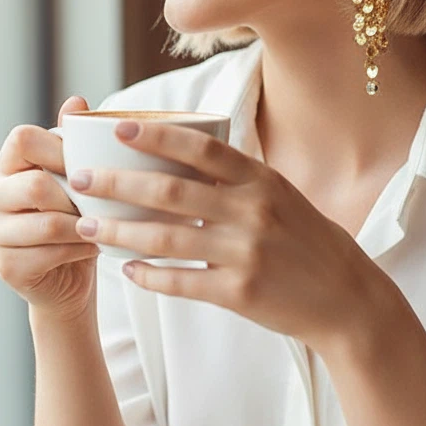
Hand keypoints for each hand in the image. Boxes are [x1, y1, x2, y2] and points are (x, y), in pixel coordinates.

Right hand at [0, 96, 100, 321]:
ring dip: (84, 226)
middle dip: (76, 197)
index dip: (59, 148)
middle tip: (99, 203)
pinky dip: (81, 249)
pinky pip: (51, 253)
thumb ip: (72, 139)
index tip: (87, 164)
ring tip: (101, 225)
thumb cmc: (75, 215)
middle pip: (36, 184)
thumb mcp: (75, 175)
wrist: (70, 275)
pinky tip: (92, 247)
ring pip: (48, 223)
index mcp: (5, 166)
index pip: (22, 138)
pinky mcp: (5, 267)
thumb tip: (77, 101)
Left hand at [70, 119, 386, 354]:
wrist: (346, 298)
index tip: (118, 128)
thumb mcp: (282, 195)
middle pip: (172, 191)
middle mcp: (253, 211)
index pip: (203, 149)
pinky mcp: (240, 292)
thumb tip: (185, 154)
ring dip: (121, 231)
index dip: (158, 137)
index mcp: (263, 180)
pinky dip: (150, 275)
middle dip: (118, 183)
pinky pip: (183, 282)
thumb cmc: (309, 240)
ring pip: (167, 238)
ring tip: (87, 225)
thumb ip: (239, 177)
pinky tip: (127, 270)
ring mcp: (246, 253)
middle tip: (79, 179)